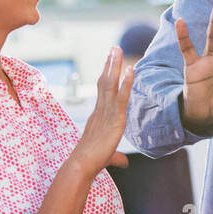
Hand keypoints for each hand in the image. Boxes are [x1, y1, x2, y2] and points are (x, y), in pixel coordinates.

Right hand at [70, 46, 134, 176]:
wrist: (81, 166)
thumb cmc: (91, 162)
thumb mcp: (108, 156)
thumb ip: (117, 157)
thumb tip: (124, 162)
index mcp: (98, 115)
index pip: (103, 90)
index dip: (107, 75)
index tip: (110, 61)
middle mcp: (100, 110)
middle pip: (105, 81)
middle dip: (110, 64)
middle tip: (114, 48)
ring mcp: (106, 112)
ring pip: (111, 84)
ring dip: (115, 65)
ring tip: (117, 49)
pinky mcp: (114, 118)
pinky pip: (121, 97)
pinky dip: (126, 82)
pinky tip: (131, 70)